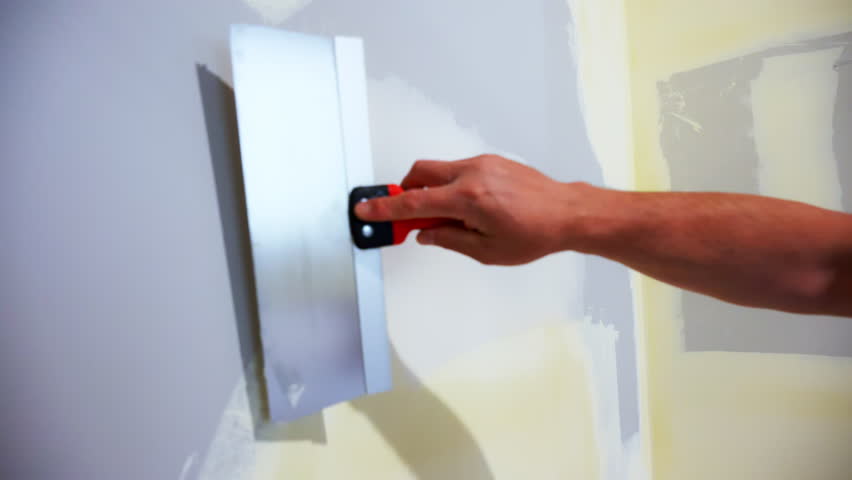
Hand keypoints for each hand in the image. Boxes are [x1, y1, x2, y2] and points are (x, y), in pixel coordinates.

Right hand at [355, 154, 597, 264]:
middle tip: (408, 216)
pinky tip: (466, 207)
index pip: (415, 203)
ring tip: (446, 217)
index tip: (366, 209)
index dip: (386, 209)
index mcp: (468, 199)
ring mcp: (483, 164)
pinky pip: (458, 169)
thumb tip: (425, 233)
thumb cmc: (535, 233)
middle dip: (406, 192)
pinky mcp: (492, 161)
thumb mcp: (487, 251)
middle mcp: (472, 174)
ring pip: (439, 170)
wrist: (567, 213)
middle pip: (420, 174)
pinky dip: (450, 185)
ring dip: (431, 190)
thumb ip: (449, 239)